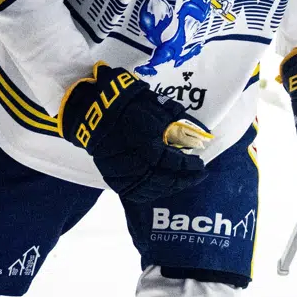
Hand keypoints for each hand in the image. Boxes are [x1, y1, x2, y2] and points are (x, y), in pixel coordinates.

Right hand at [59, 63, 208, 202]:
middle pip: (165, 179)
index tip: (201, 163)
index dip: (191, 166)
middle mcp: (135, 161)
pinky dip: (148, 193)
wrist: (94, 109)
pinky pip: (132, 192)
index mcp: (147, 143)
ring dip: (169, 188)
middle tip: (198, 176)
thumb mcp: (157, 107)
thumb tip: (198, 136)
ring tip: (181, 183)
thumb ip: (178, 123)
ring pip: (150, 189)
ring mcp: (121, 170)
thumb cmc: (129, 104)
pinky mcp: (111, 175)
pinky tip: (158, 189)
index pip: (176, 163)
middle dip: (184, 180)